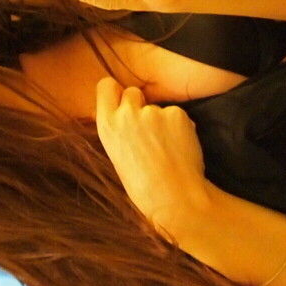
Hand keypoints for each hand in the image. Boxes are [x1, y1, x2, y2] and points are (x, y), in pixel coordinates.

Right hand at [93, 78, 211, 241]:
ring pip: (158, 107)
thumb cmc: (143, 187)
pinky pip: (177, 115)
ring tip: (166, 148)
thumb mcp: (117, 156)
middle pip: (132, 92)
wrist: (174, 199)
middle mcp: (127, 114)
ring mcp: (153, 112)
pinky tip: (179, 148)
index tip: (122, 103)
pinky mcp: (177, 114)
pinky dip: (180, 127)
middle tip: (148, 131)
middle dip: (140, 105)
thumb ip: (118, 130)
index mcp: (107, 125)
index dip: (116, 93)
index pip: (105, 86)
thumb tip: (121, 113)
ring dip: (162, 120)